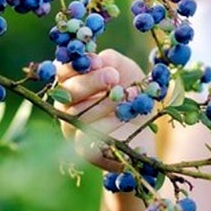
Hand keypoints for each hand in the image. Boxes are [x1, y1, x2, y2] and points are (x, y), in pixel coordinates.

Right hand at [55, 49, 150, 170]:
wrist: (148, 126)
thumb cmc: (131, 92)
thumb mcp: (124, 70)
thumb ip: (111, 60)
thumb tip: (100, 59)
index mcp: (71, 84)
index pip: (62, 72)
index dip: (76, 65)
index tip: (98, 61)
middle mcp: (66, 107)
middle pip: (66, 93)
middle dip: (90, 82)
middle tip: (113, 76)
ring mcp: (73, 129)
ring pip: (78, 115)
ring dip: (105, 103)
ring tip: (129, 95)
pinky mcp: (85, 150)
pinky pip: (88, 138)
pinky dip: (109, 124)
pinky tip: (126, 115)